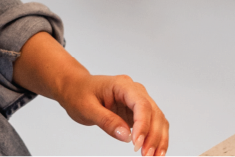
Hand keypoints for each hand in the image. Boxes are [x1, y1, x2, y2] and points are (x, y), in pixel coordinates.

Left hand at [54, 73, 168, 156]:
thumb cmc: (78, 94)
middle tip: (146, 155)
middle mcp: (135, 91)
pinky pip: (153, 125)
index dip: (143, 124)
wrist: (75, 88)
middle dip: (153, 136)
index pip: (141, 104)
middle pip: (154, 112)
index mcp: (122, 85)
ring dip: (159, 139)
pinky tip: (155, 152)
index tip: (137, 143)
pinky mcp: (138, 112)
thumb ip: (106, 121)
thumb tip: (126, 136)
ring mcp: (138, 101)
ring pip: (158, 120)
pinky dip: (156, 138)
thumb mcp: (86, 108)